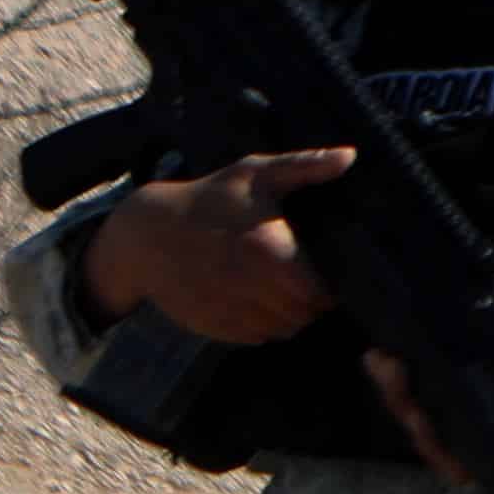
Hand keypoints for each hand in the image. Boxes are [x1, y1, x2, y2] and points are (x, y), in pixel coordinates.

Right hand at [83, 149, 357, 343]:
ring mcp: (227, 309)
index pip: (319, 292)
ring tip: (284, 293)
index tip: (327, 275)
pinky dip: (263, 326)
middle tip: (307, 285)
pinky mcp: (209, 324)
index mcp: (268, 251)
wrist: (143, 233)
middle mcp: (249, 286)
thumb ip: (304, 166)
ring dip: (289, 317)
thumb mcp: (254, 173)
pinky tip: (258, 301)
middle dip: (311, 303)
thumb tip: (350, 155)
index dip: (329, 288)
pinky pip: (254, 338)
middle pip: (303, 315)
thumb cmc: (208, 198)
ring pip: (281, 330)